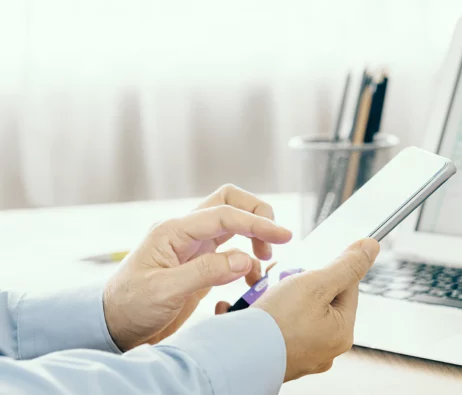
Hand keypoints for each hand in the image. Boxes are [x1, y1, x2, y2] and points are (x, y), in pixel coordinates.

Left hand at [103, 184, 292, 350]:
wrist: (112, 326)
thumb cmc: (129, 306)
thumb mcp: (164, 291)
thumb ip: (205, 272)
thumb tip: (244, 259)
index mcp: (173, 231)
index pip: (224, 214)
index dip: (257, 222)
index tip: (283, 236)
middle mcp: (185, 232)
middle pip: (229, 202)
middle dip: (257, 214)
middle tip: (275, 243)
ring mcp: (193, 246)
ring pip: (232, 222)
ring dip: (254, 235)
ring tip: (264, 261)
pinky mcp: (200, 263)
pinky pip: (231, 249)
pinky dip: (247, 259)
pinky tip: (250, 279)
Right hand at [253, 238, 379, 381]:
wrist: (237, 356)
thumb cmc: (277, 323)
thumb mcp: (316, 284)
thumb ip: (345, 265)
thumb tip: (370, 247)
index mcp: (342, 332)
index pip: (346, 286)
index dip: (325, 269)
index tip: (304, 268)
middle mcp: (326, 347)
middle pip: (319, 297)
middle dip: (297, 282)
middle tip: (279, 280)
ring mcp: (302, 353)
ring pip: (296, 309)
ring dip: (278, 295)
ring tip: (262, 295)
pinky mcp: (279, 355)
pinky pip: (277, 325)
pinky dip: (266, 314)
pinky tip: (254, 311)